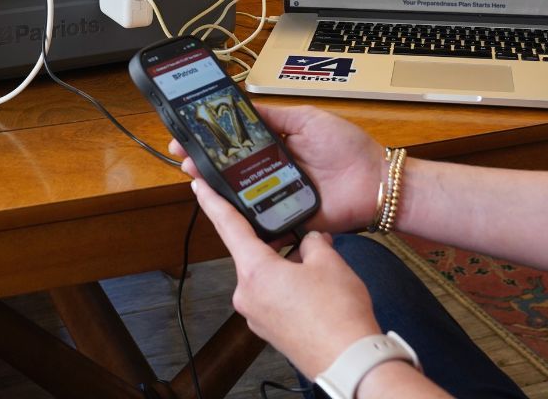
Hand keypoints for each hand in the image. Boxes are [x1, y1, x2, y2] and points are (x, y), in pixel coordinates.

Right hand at [169, 104, 384, 232]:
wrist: (375, 181)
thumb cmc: (348, 147)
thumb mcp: (308, 120)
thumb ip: (276, 116)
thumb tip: (245, 105)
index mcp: (277, 145)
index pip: (237, 141)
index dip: (213, 139)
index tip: (190, 134)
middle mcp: (274, 169)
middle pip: (232, 167)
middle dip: (204, 162)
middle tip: (183, 156)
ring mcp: (278, 193)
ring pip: (240, 192)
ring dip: (216, 186)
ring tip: (195, 175)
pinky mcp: (286, 216)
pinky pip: (260, 216)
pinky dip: (241, 214)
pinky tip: (221, 205)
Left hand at [190, 175, 380, 379]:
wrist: (349, 362)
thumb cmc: (337, 313)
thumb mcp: (328, 261)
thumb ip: (312, 241)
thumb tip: (310, 240)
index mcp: (254, 271)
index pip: (228, 226)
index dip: (213, 202)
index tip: (198, 185)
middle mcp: (246, 294)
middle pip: (253, 254)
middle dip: (276, 240)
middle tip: (299, 230)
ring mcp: (256, 316)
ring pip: (266, 276)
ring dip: (286, 264)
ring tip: (319, 262)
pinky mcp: (270, 330)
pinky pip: (273, 296)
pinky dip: (289, 285)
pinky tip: (316, 285)